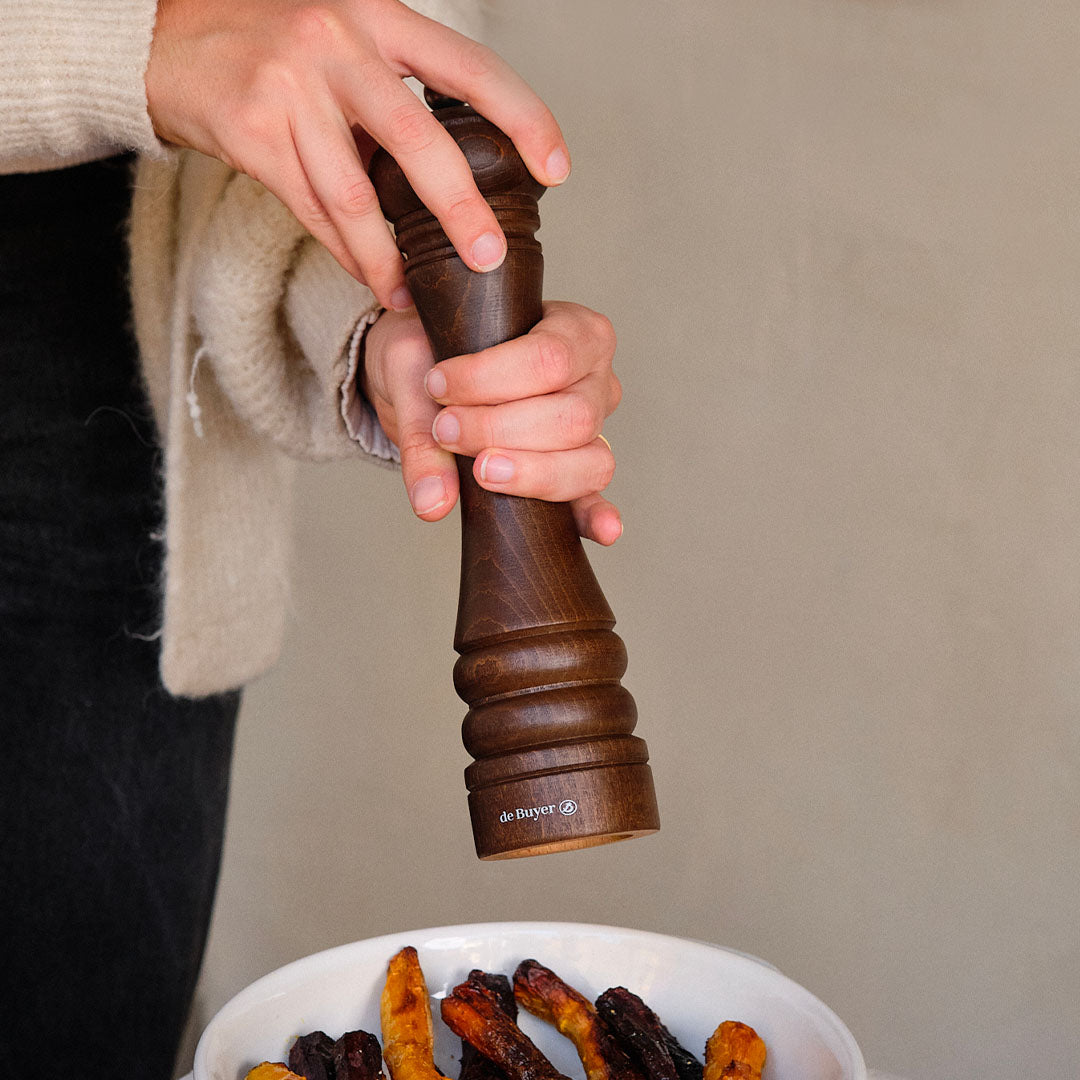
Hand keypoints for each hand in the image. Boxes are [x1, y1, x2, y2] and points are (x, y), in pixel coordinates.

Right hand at [145, 0, 569, 309]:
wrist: (171, 33)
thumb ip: (398, 87)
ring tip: (411, 292)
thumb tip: (456, 171)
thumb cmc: (277, 41)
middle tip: (487, 257)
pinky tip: (368, 275)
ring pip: (355, 194)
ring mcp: (293, 86)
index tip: (557, 170)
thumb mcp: (348, 36)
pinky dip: (344, 250)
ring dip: (387, 256)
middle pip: (418, 139)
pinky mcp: (254, 131)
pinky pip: (311, 208)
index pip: (471, 69)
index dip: (523, 119)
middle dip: (459, 208)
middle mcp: (340, 42)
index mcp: (381, 16)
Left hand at [360, 302, 622, 544]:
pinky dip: (595, 516)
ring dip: (530, 473)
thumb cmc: (435, 351)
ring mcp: (594, 429)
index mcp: (575, 332)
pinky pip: (594, 497)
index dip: (491, 380)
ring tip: (481, 471)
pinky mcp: (578, 472)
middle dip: (502, 429)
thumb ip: (419, 430)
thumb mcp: (414, 367)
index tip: (439, 386)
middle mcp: (595, 379)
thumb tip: (433, 503)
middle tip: (446, 429)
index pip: (550, 358)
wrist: (428, 375)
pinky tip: (602, 530)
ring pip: (589, 461)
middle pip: (573, 416)